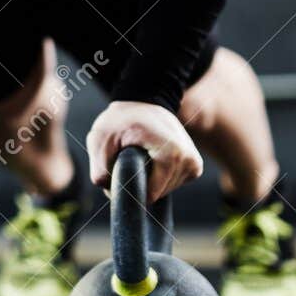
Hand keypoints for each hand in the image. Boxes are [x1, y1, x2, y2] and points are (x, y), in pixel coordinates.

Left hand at [84, 100, 202, 202]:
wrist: (143, 101)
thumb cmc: (122, 119)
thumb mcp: (100, 139)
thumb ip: (100, 170)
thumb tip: (111, 194)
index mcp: (172, 153)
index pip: (151, 193)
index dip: (130, 187)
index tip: (121, 169)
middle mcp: (188, 159)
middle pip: (158, 193)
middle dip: (140, 183)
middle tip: (130, 159)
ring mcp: (194, 163)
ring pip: (165, 191)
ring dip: (150, 180)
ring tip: (142, 156)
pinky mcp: (195, 166)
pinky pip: (173, 184)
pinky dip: (159, 177)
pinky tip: (153, 159)